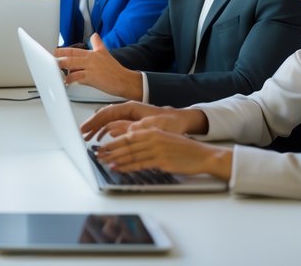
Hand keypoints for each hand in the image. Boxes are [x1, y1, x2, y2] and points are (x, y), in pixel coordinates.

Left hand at [54, 34, 141, 100]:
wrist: (125, 81)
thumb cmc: (115, 70)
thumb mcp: (105, 53)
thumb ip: (98, 44)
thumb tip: (94, 35)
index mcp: (92, 53)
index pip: (74, 50)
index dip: (62, 50)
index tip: (52, 51)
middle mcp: (90, 58)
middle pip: (70, 56)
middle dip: (57, 57)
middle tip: (47, 58)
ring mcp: (91, 67)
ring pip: (71, 65)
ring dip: (61, 67)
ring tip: (52, 69)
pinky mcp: (92, 77)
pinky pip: (77, 77)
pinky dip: (69, 79)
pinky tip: (65, 81)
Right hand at [80, 101, 182, 139]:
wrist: (181, 121)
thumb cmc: (170, 121)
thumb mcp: (155, 125)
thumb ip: (137, 127)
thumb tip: (120, 131)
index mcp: (131, 107)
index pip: (107, 112)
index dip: (94, 121)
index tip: (85, 128)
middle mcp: (127, 110)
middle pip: (104, 116)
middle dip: (92, 125)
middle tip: (81, 134)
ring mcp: (128, 116)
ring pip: (107, 121)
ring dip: (96, 129)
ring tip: (87, 137)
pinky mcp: (130, 123)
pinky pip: (113, 126)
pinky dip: (104, 132)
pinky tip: (101, 138)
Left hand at [92, 127, 230, 179]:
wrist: (203, 155)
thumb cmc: (184, 149)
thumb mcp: (165, 139)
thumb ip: (149, 140)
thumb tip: (132, 145)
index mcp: (153, 131)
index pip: (127, 136)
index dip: (113, 142)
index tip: (102, 146)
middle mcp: (153, 138)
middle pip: (126, 145)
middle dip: (110, 150)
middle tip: (97, 155)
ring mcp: (157, 149)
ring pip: (130, 154)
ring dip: (115, 159)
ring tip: (104, 162)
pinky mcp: (161, 161)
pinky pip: (140, 164)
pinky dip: (127, 166)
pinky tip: (118, 168)